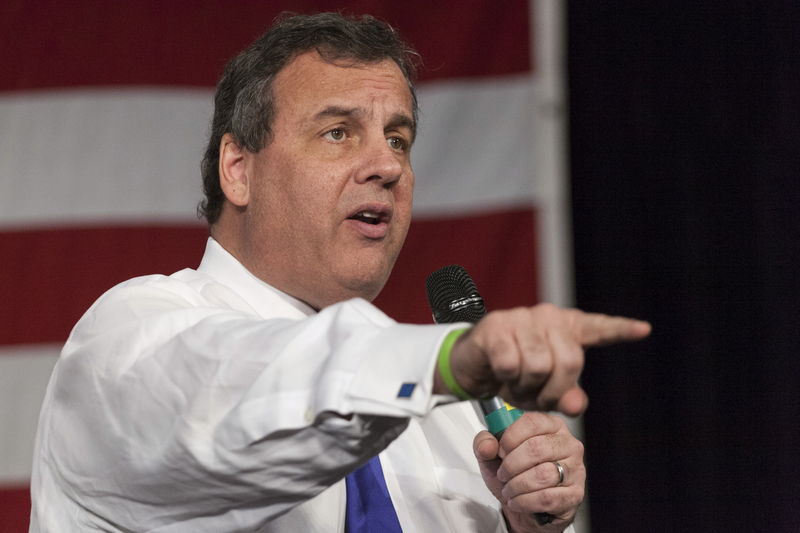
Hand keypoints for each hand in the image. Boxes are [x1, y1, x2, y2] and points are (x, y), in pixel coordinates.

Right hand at [441, 303, 650, 414]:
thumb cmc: (515, 374)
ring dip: (525, 387)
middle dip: (554, 390)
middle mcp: (548, 317)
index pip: (598, 328)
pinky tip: (500, 375)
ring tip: (517, 386)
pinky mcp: (496, 326)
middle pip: (569, 361)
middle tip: (538, 397)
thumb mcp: (544, 390)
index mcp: (566, 328)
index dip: (620, 329)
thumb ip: (566, 396)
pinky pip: (510, 363)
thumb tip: (575, 405)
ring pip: (538, 365)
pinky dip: (506, 379)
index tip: (644, 330)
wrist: (474, 365)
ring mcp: (521, 318)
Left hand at [473, 412, 584, 532]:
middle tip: (502, 474)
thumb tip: (487, 445)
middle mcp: (568, 444)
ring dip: (517, 485)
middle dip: (511, 465)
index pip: (532, 422)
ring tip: (508, 489)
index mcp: (551, 425)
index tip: (500, 451)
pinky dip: (525, 501)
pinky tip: (517, 501)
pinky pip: (547, 497)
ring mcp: (575, 469)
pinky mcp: (575, 494)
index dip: (510, 437)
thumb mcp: (493, 455)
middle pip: (536, 448)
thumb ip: (484, 443)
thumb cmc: (514, 475)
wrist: (525, 509)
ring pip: (542, 474)